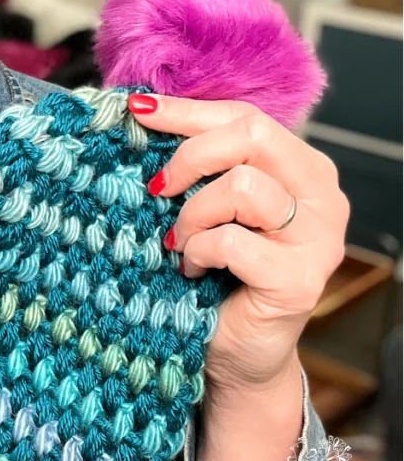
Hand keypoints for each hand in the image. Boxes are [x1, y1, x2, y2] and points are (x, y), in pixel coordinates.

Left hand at [127, 93, 348, 394]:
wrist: (238, 351)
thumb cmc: (218, 270)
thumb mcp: (210, 203)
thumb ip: (199, 161)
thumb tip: (142, 110)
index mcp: (303, 169)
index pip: (246, 117)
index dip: (188, 111)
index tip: (139, 110)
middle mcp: (321, 198)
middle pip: (252, 136)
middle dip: (190, 155)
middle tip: (158, 188)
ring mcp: (317, 240)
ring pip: (240, 186)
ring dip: (192, 213)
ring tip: (180, 240)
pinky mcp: (298, 280)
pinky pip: (230, 242)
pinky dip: (197, 251)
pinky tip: (192, 268)